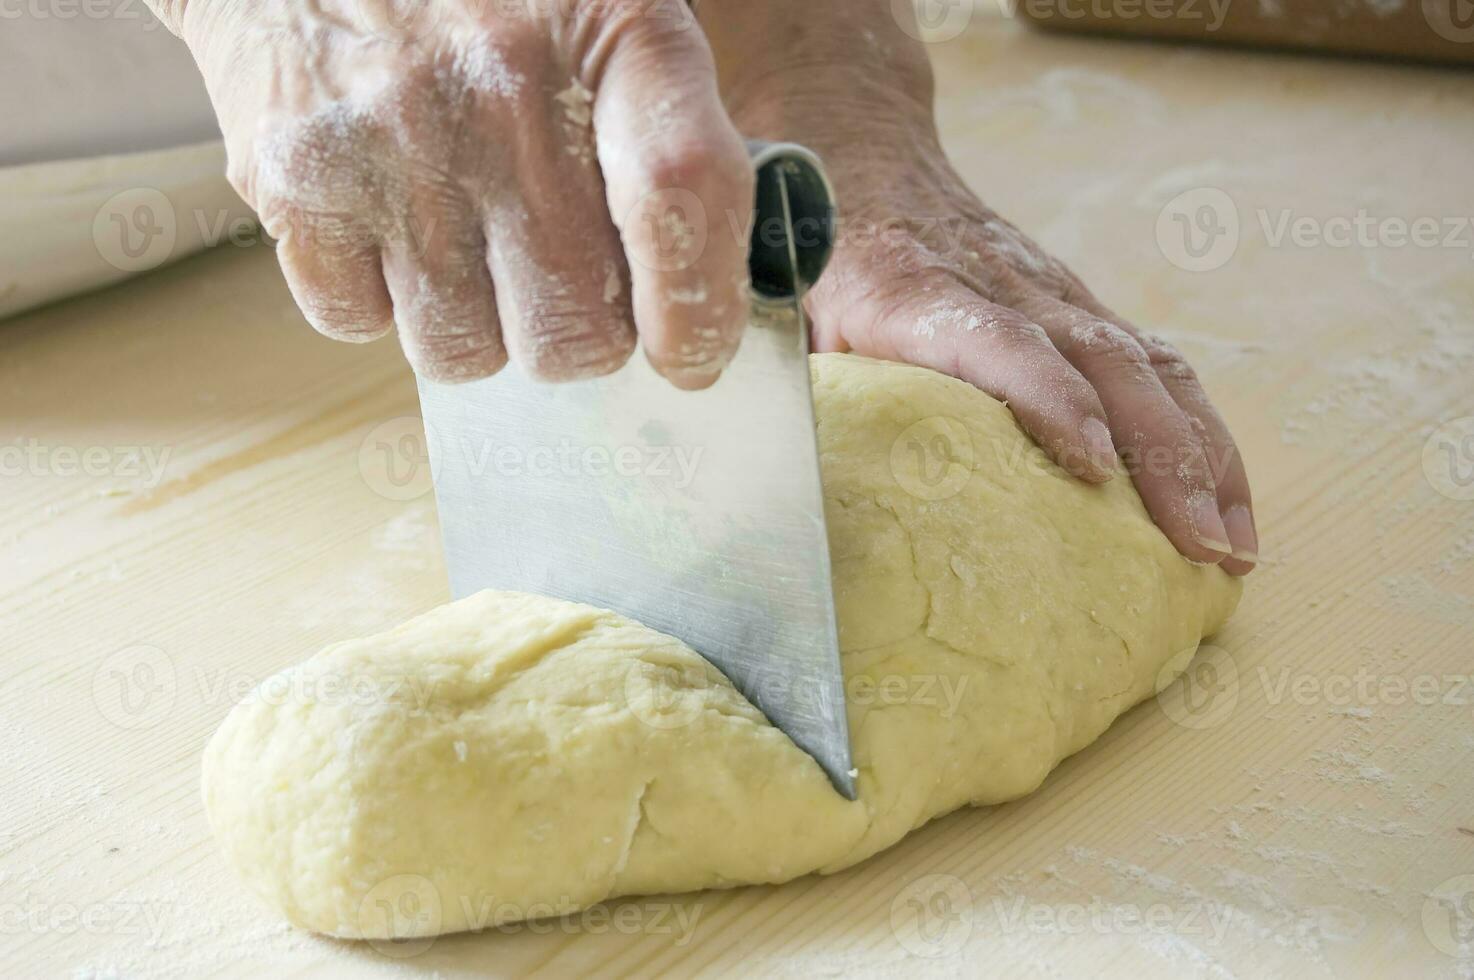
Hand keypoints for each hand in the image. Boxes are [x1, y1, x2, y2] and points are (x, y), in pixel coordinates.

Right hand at [162, 0, 752, 387]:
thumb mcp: (603, 10)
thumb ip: (665, 132)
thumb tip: (698, 299)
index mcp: (615, 24)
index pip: (681, 197)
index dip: (698, 311)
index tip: (691, 359)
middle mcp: (506, 88)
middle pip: (575, 328)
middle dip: (579, 334)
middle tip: (563, 287)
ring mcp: (393, 139)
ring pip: (467, 350)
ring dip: (478, 323)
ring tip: (465, 236)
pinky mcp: (295, 179)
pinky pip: (360, 323)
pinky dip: (378, 298)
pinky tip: (388, 220)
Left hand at [700, 0, 1256, 572]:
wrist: (849, 144)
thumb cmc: (801, 247)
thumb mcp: (773, 307)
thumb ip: (783, 380)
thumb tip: (778, 488)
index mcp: (908, 288)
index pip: (995, 337)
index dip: (1047, 397)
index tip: (1091, 464)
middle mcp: (998, 284)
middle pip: (1102, 360)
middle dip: (1163, 454)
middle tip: (1198, 544)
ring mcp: (1048, 292)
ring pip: (1148, 365)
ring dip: (1202, 454)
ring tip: (1233, 543)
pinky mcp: (1072, 306)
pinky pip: (1155, 365)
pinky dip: (1199, 433)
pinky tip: (1223, 496)